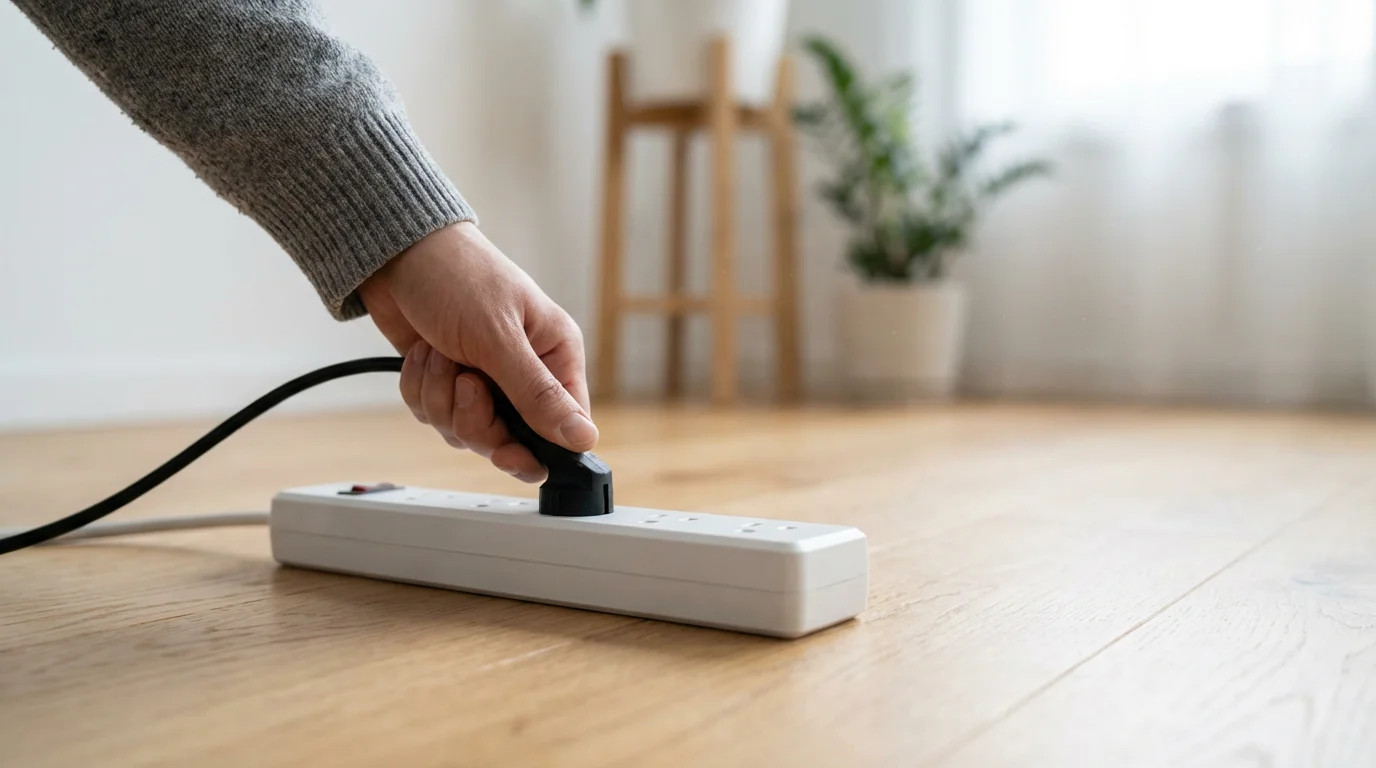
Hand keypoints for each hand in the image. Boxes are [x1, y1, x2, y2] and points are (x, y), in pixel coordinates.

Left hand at [356, 222, 595, 482]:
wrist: (396, 253)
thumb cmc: (457, 277)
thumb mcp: (499, 337)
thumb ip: (538, 394)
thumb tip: (584, 439)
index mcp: (555, 357)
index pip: (565, 426)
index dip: (537, 447)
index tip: (507, 451)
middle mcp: (524, 373)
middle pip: (509, 439)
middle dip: (474, 417)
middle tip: (465, 383)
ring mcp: (484, 382)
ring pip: (465, 431)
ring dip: (440, 397)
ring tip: (440, 353)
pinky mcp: (447, 383)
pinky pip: (434, 416)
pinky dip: (420, 388)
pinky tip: (423, 355)